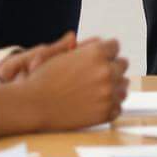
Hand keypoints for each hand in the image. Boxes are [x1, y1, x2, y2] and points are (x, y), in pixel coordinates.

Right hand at [0, 36, 129, 134]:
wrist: (33, 105)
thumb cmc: (44, 79)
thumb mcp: (64, 55)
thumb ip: (86, 48)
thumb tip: (102, 44)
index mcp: (96, 53)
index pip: (115, 46)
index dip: (105, 52)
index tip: (98, 59)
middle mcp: (106, 71)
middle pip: (122, 65)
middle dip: (111, 68)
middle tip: (95, 75)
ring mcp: (108, 93)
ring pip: (124, 86)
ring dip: (113, 87)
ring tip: (96, 90)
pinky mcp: (106, 112)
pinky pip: (118, 106)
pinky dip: (109, 106)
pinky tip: (95, 104)